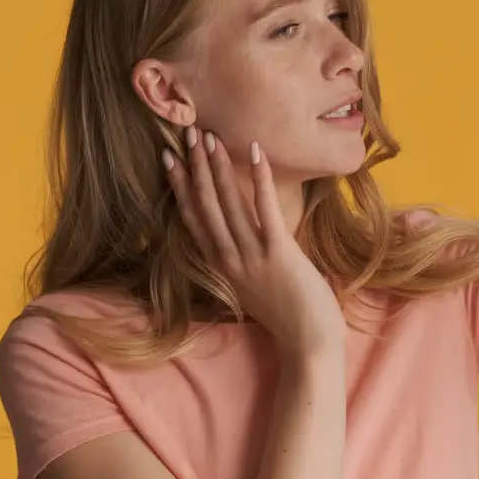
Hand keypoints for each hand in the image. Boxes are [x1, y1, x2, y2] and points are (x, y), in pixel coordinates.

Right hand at [163, 126, 345, 358]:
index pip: (194, 220)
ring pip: (227, 204)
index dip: (181, 188)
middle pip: (206, 206)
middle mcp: (229, 260)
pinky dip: (259, 179)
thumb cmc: (290, 317)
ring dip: (218, 167)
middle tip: (186, 134)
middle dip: (195, 167)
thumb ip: (247, 261)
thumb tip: (248, 237)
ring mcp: (252, 256)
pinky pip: (265, 210)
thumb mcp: (257, 286)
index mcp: (222, 267)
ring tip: (208, 137)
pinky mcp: (278, 253)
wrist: (309, 345)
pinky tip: (255, 152)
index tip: (170, 160)